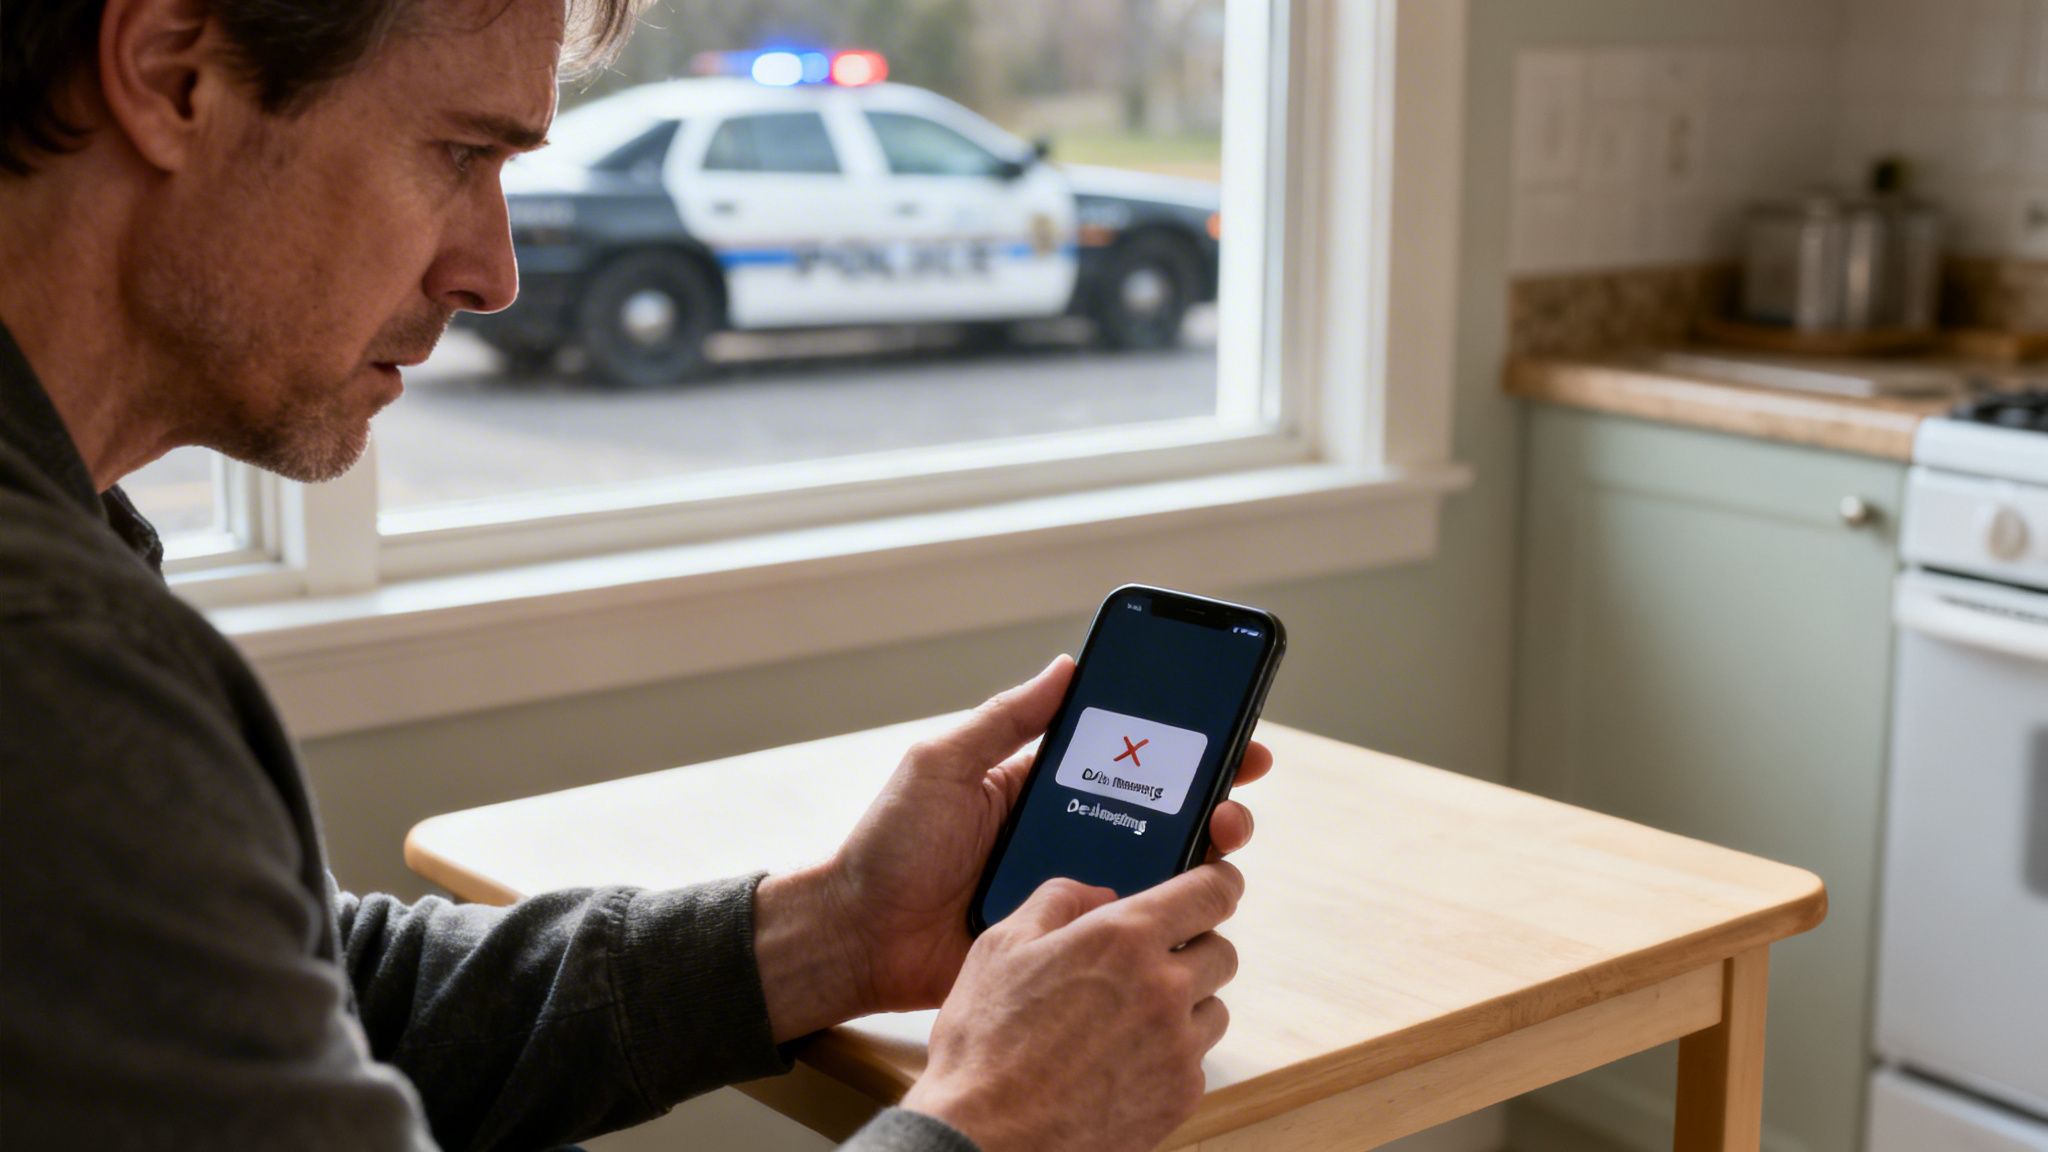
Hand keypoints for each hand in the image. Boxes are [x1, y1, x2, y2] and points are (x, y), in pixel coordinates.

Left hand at [755, 657, 1270, 1038]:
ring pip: (1156, 872)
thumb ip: (1004, 718)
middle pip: (1159, 814)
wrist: (857, 936)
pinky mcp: (1067, 943)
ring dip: (1200, 856)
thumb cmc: (888, 846)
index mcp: (1042, 786)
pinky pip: (1127, 930)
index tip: (1230, 729)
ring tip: (1220, 841)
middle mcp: (1067, 835)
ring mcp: (1071, 890)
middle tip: (1234, 794)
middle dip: (1211, 798)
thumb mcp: (942, 763)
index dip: (1183, 744)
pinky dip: (1163, 915)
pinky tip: (1186, 904)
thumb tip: (1067, 665)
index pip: (1127, 757)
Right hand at [900, 863, 1244, 1151]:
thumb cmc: (984, 1044)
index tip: (1216, 886)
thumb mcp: (1001, 947)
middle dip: (1194, 949)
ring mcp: (1178, 1047)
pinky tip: (1123, 1063)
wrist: (985, 1138)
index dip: (1218, 883)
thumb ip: (1056, 902)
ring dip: (1186, 1006)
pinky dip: (1172, 1056)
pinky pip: (1198, 1062)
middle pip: (1221, 952)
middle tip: (1152, 963)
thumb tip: (1098, 895)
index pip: (1212, 892)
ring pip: (1214, 1010)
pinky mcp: (1180, 1097)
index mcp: (1124, 938)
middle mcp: (1164, 987)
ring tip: (1130, 1020)